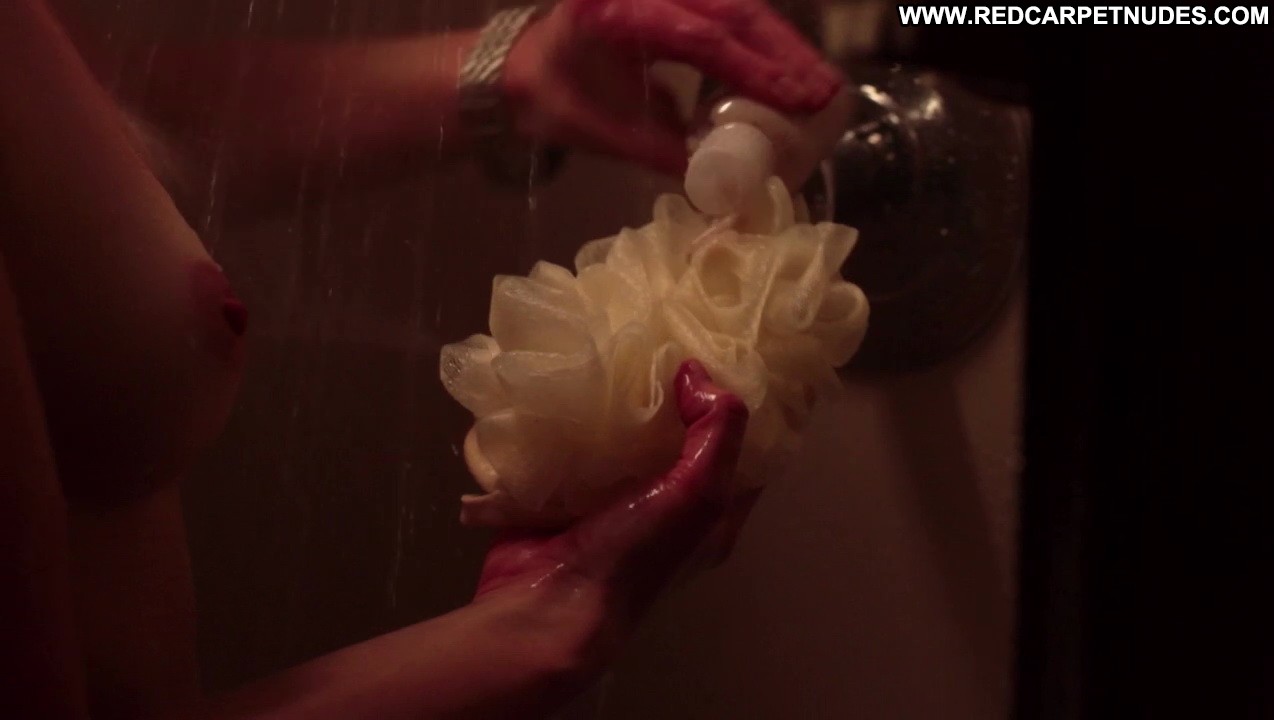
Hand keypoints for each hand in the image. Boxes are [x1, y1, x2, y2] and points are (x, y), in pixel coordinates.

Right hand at [470, 360, 753, 677]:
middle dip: (680, 393)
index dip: (746, 405)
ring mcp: (618, 499)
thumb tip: (698, 373)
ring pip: (632, 438)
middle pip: (683, 438)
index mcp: (713, 514)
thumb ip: (714, 433)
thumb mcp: (696, 495)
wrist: (547, 603)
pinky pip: (582, 444)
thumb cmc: (634, 555)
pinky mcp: (571, 491)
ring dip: (628, 400)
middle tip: (672, 336)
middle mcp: (670, 506)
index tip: (735, 352)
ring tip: (625, 343)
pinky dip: (582, 415)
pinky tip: (579, 378)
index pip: (746, 451)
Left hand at [503, 0, 843, 174]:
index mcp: (618, 13)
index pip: (703, 36)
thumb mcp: (599, 132)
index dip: (758, 68)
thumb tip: (722, 180)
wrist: (516, 67)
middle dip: (786, 53)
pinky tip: (787, 72)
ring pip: (738, 6)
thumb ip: (658, 150)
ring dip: (781, 46)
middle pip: (734, 10)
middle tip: (826, 94)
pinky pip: (727, 12)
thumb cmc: (548, 99)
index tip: (800, 97)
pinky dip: (761, 43)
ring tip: (818, 87)